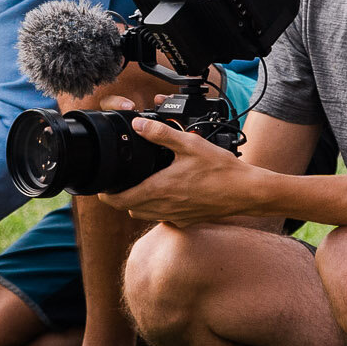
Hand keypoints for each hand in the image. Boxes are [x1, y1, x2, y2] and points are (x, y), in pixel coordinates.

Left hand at [99, 114, 256, 225]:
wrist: (245, 192)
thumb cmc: (220, 169)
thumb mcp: (189, 144)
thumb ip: (160, 133)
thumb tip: (138, 124)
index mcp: (159, 190)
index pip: (120, 201)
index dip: (106, 196)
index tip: (101, 189)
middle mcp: (164, 207)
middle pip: (129, 209)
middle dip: (120, 199)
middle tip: (118, 184)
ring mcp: (175, 216)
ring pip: (145, 215)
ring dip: (137, 204)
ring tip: (140, 187)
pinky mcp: (186, 220)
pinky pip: (163, 217)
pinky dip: (157, 209)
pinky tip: (167, 194)